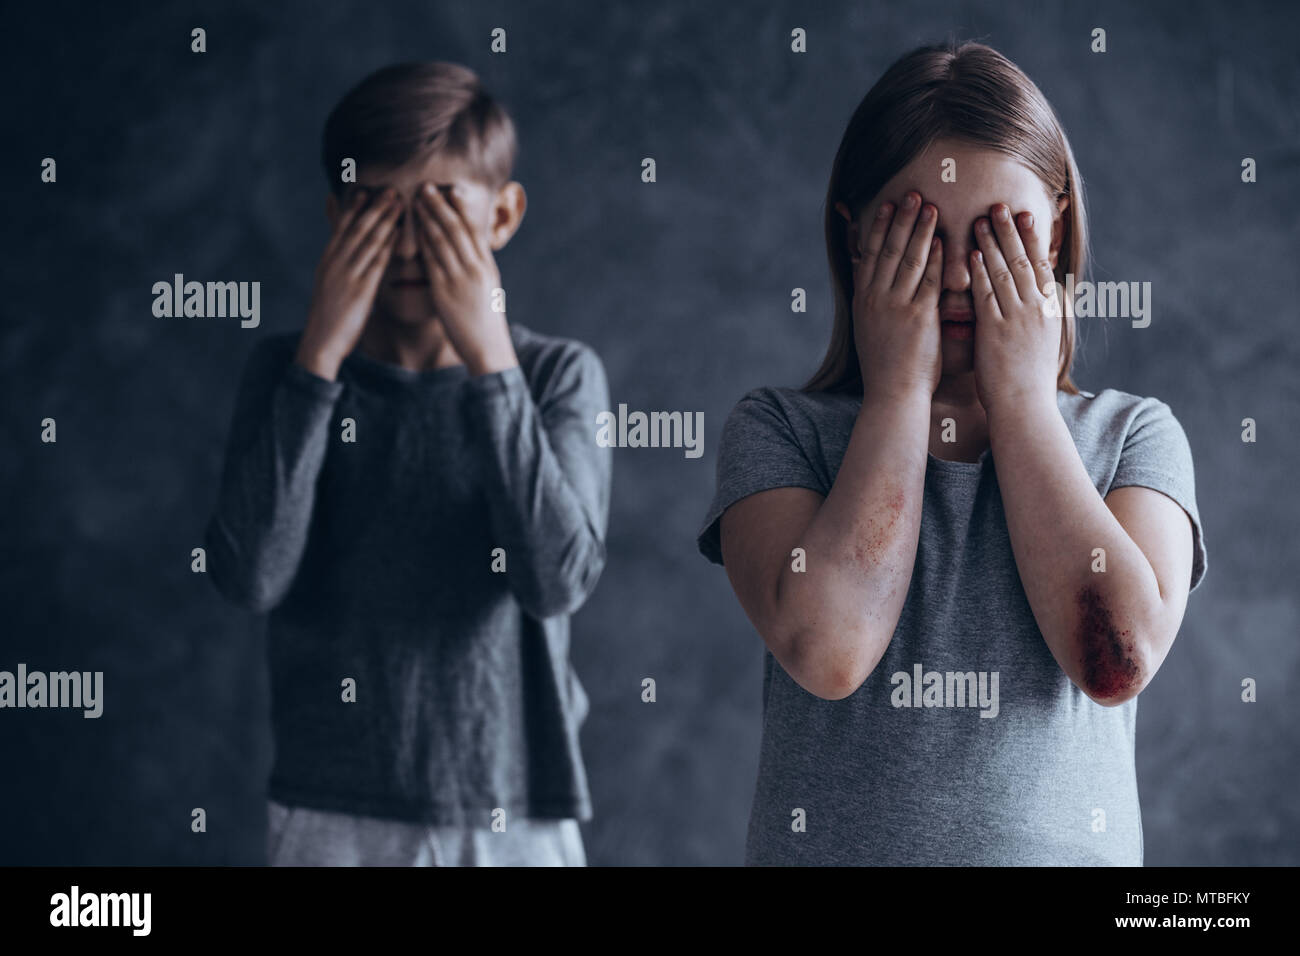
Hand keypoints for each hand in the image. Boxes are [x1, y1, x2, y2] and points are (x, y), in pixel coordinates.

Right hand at [297, 188, 400, 379]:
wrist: (320, 342)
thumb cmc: (329, 318)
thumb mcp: (329, 287)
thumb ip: (338, 269)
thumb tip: (344, 257)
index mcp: (328, 261)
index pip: (342, 229)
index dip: (354, 208)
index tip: (365, 190)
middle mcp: (335, 263)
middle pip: (356, 229)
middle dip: (373, 207)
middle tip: (389, 188)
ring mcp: (346, 275)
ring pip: (367, 241)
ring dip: (384, 219)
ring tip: (398, 202)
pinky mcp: (359, 290)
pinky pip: (375, 263)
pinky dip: (386, 245)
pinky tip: (397, 233)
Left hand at [413, 182, 516, 374]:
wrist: (488, 349)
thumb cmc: (486, 324)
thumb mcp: (487, 293)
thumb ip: (477, 273)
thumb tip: (469, 260)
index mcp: (487, 268)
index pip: (474, 231)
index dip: (461, 209)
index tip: (451, 191)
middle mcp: (476, 269)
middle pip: (457, 229)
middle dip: (441, 206)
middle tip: (428, 186)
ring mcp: (461, 279)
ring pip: (443, 240)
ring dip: (429, 217)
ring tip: (417, 200)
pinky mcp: (446, 292)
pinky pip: (433, 261)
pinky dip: (423, 242)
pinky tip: (414, 229)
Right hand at [848, 191, 942, 400]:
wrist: (893, 394)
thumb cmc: (887, 365)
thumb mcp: (869, 328)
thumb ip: (872, 300)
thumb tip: (870, 276)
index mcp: (864, 300)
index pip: (871, 254)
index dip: (879, 227)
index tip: (887, 204)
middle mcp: (876, 299)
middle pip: (889, 250)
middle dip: (901, 219)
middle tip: (912, 192)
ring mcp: (896, 307)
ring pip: (909, 260)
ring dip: (920, 230)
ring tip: (930, 206)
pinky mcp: (918, 318)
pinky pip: (928, 281)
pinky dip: (935, 259)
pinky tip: (942, 241)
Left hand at [970, 203, 1060, 412]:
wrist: (1025, 406)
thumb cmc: (1029, 377)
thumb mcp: (1043, 340)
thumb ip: (1041, 314)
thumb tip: (1042, 294)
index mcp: (1049, 309)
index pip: (1040, 265)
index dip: (1032, 238)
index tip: (1025, 214)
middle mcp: (1037, 309)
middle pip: (1023, 261)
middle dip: (1011, 231)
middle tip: (1000, 205)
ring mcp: (1017, 319)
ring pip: (1005, 272)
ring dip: (992, 244)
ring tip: (980, 220)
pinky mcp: (996, 332)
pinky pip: (988, 296)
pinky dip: (981, 274)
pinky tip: (973, 256)